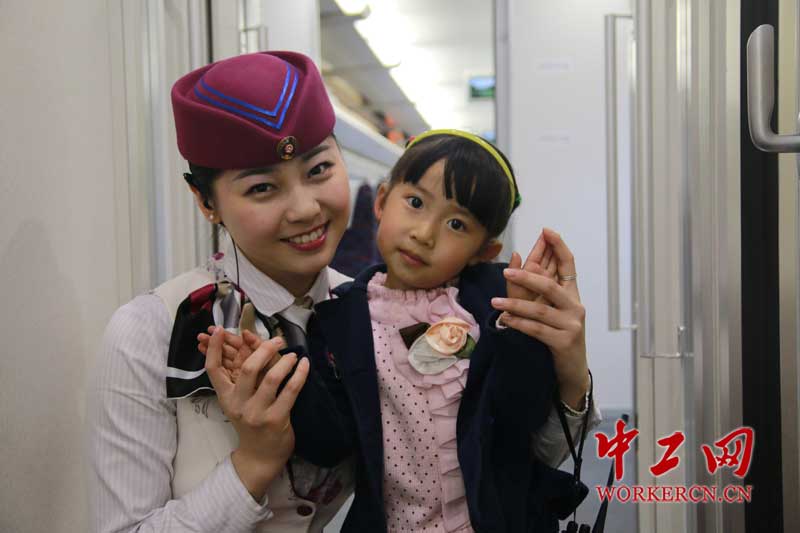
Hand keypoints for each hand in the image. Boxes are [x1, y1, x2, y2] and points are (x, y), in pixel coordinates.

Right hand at [204, 326, 308, 499]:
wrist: (260, 456)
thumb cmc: (251, 423)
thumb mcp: (239, 401)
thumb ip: (241, 375)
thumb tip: (246, 343)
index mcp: (226, 397)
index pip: (213, 370)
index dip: (214, 348)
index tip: (219, 329)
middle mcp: (239, 405)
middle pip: (248, 369)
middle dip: (263, 349)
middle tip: (277, 340)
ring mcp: (258, 413)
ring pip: (271, 379)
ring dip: (285, 362)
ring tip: (293, 355)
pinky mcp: (276, 419)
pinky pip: (290, 390)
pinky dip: (299, 374)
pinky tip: (304, 365)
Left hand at [491, 228, 589, 409]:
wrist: (572, 370)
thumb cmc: (558, 336)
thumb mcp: (548, 310)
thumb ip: (536, 287)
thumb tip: (517, 258)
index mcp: (572, 295)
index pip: (569, 265)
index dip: (559, 246)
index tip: (547, 231)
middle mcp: (575, 307)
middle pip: (551, 286)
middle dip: (528, 277)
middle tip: (506, 272)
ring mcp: (572, 325)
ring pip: (540, 311)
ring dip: (515, 306)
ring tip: (495, 303)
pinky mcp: (564, 342)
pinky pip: (537, 330)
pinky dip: (519, 324)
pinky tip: (505, 321)